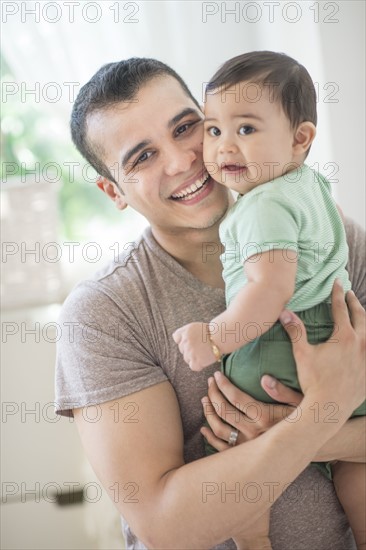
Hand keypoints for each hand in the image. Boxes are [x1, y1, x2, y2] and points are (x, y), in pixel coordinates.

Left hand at [173, 322, 215, 370]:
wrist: (220, 337)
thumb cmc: (210, 332)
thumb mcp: (193, 326)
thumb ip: (183, 331)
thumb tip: (175, 337)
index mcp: (185, 332)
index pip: (177, 338)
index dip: (184, 340)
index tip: (192, 341)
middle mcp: (185, 342)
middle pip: (182, 350)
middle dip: (189, 349)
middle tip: (200, 347)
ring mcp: (190, 352)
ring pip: (187, 359)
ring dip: (194, 357)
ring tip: (203, 352)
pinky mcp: (196, 361)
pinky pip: (193, 366)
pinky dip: (198, 365)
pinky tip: (204, 359)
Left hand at [200, 372, 302, 450]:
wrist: (311, 448)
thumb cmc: (306, 421)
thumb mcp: (300, 403)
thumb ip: (282, 391)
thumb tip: (264, 378)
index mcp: (266, 417)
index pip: (236, 398)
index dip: (223, 385)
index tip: (217, 374)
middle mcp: (254, 433)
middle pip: (224, 411)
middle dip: (213, 394)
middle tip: (210, 382)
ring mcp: (248, 447)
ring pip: (219, 429)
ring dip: (209, 413)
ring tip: (205, 399)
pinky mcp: (245, 457)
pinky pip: (222, 449)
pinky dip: (210, 438)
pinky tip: (204, 428)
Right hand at [279, 281, 364, 416]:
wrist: (329, 408)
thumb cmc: (314, 381)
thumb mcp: (302, 354)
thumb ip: (295, 330)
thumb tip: (284, 312)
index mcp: (344, 336)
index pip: (340, 309)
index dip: (337, 294)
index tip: (336, 283)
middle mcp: (360, 344)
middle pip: (361, 317)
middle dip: (354, 303)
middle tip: (350, 294)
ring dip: (365, 320)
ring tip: (362, 315)